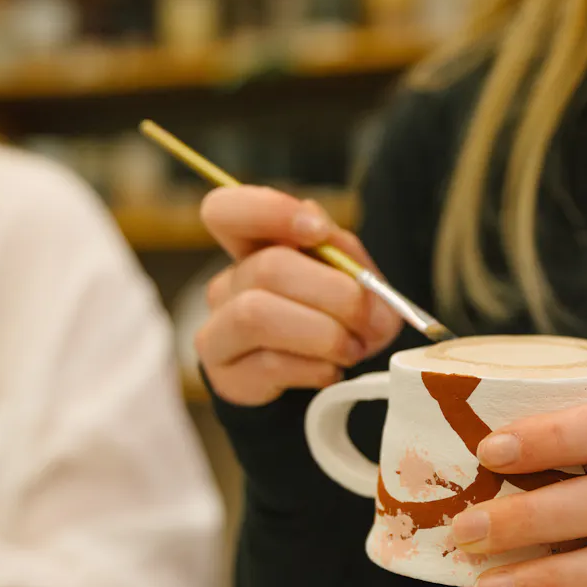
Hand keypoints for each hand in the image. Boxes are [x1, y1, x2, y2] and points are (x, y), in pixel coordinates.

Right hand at [197, 187, 401, 405]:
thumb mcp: (352, 278)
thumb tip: (332, 246)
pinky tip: (331, 369)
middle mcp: (228, 285)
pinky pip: (268, 364)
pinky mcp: (228, 377)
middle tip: (368, 317)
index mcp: (253, 249)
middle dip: (334, 293)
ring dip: (322, 334)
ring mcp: (219, 333)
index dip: (267, 211)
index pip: (225, 210)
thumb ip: (344, 255)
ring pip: (256, 316)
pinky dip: (315, 368)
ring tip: (352, 347)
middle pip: (268, 267)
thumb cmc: (335, 317)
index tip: (318, 231)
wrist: (326, 376)